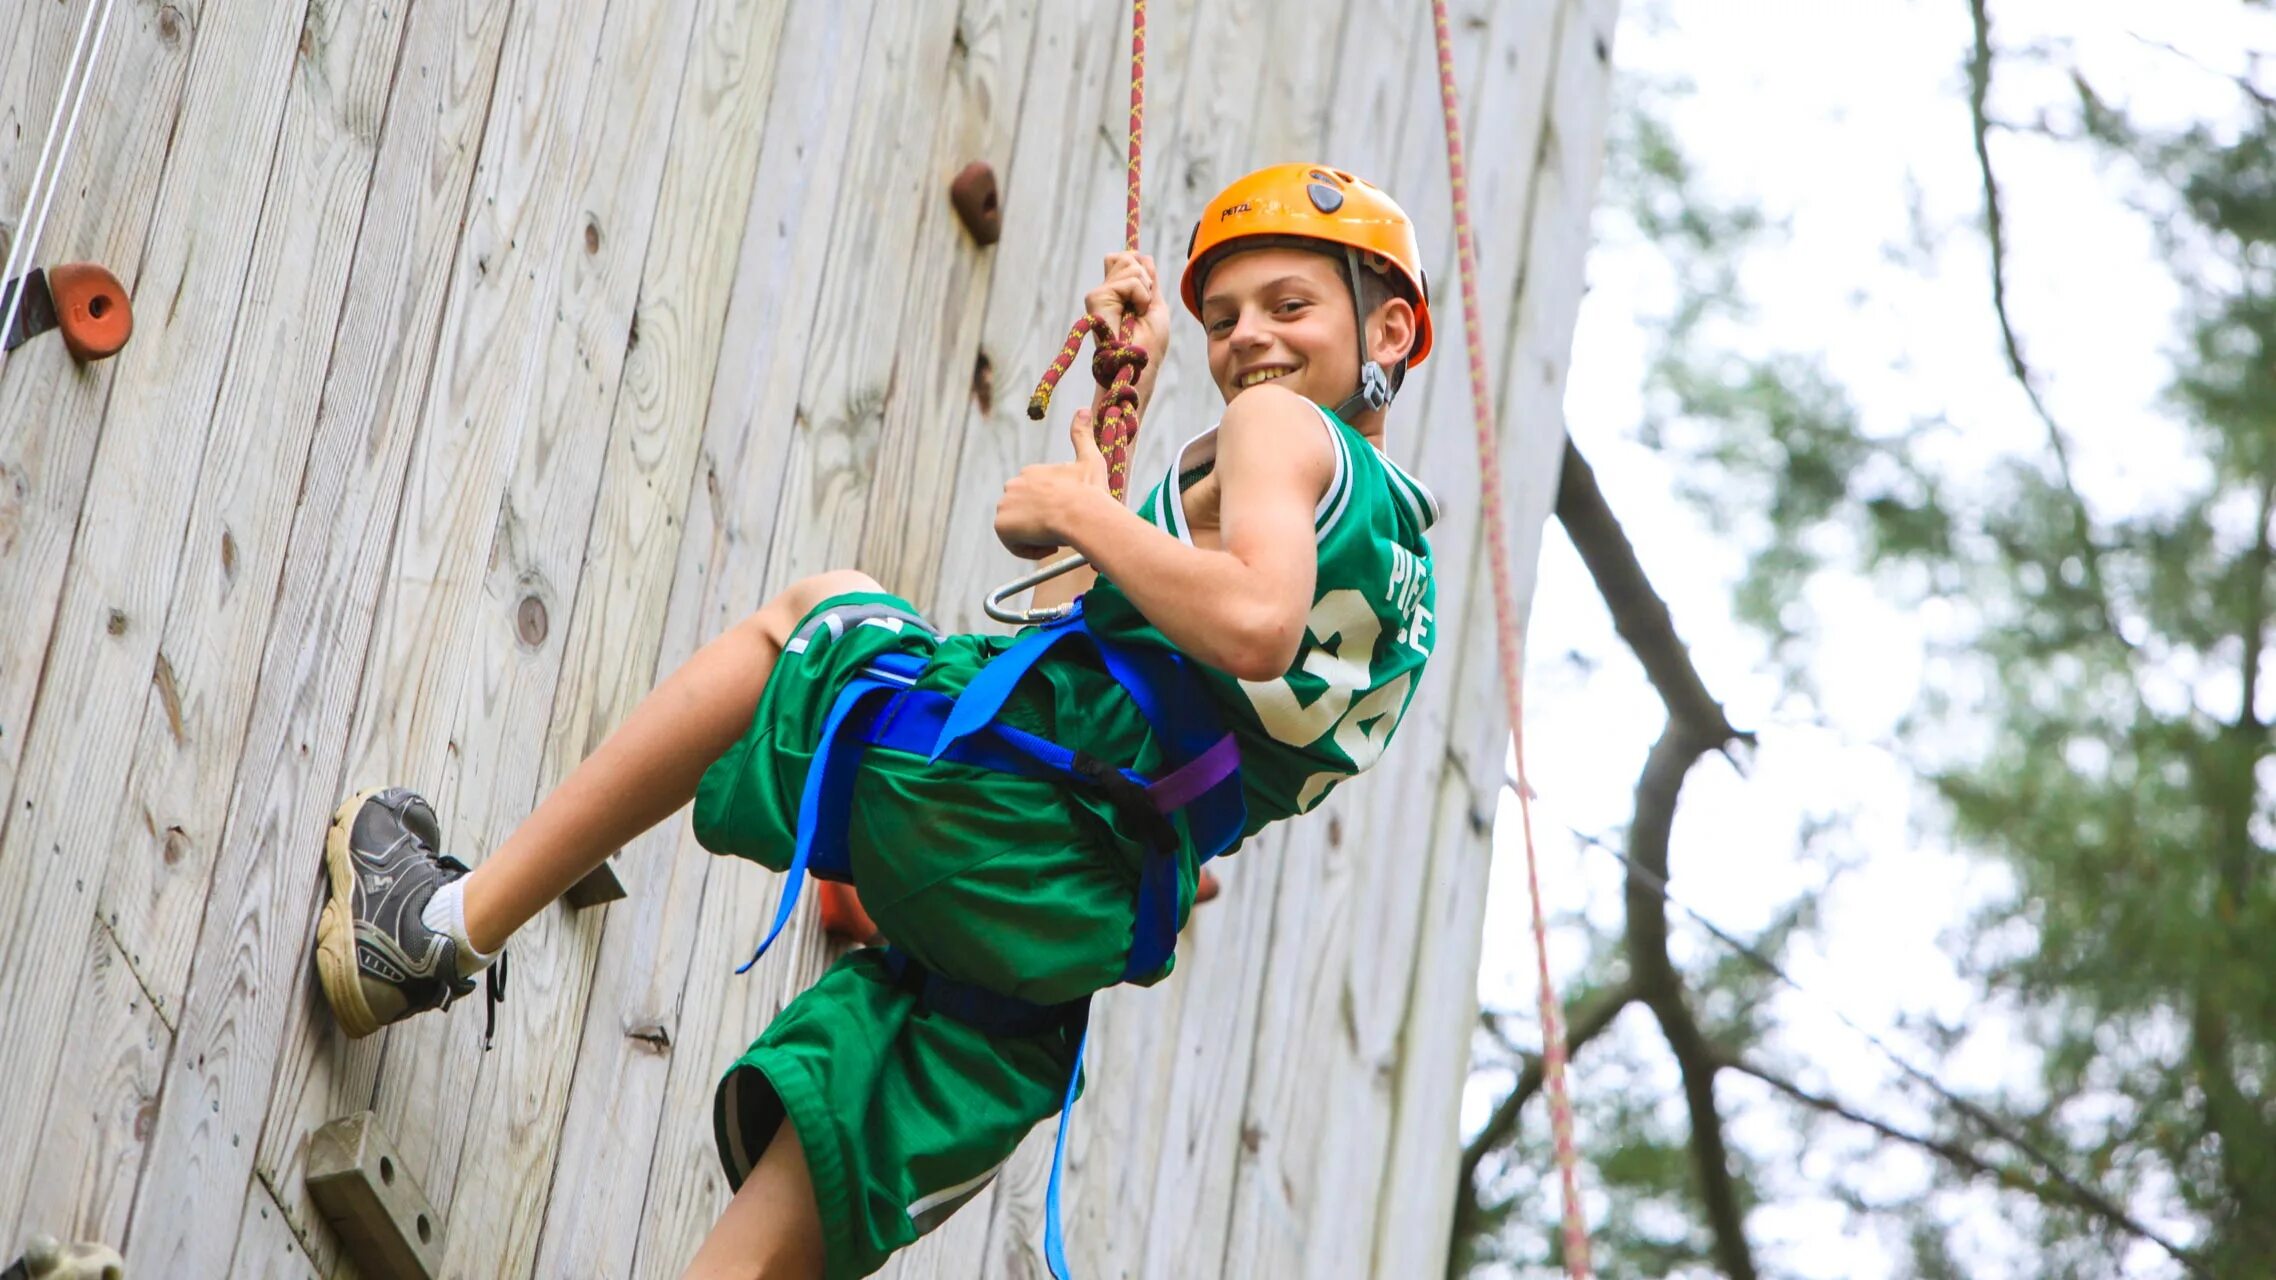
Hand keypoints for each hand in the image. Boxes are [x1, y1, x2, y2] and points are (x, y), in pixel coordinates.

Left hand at [995, 409, 1110, 557]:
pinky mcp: (1001, 525)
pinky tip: (1049, 545)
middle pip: (1024, 511)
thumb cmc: (1090, 491)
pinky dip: (1029, 548)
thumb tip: (1082, 409)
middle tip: (1063, 529)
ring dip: (1035, 535)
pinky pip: (1013, 543)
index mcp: (1031, 473)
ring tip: (1057, 537)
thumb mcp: (1090, 459)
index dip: (1051, 509)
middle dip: (1040, 522)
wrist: (1083, 514)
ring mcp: (1004, 505)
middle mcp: (1013, 485)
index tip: (1068, 515)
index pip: (1035, 496)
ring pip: (1018, 527)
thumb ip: (1082, 435)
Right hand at [1085, 251, 1169, 391]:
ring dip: (1144, 289)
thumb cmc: (1149, 345)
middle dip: (1144, 277)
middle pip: (1126, 257)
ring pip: (1128, 263)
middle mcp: (1105, 292)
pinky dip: (1140, 295)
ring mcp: (1099, 295)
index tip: (1148, 294)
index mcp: (1118, 293)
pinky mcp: (1096, 299)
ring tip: (1138, 313)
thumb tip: (1142, 256)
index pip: (1126, 259)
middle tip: (1143, 307)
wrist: (1139, 366)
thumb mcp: (1155, 305)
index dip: (1142, 269)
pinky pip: (1129, 281)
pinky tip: (1134, 314)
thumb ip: (1148, 280)